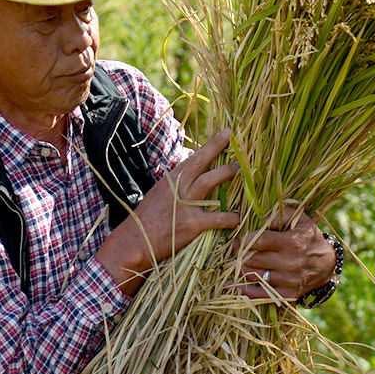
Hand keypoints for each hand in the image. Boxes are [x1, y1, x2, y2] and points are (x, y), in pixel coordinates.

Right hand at [97, 129, 240, 295]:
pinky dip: (229, 217)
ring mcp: (185, 204)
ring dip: (225, 174)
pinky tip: (236, 218)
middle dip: (218, 149)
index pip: (194, 157)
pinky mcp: (192, 224)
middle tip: (237, 146)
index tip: (227, 132)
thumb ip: (178, 183)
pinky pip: (217, 218)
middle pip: (201, 162)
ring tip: (239, 171)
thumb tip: (194, 170)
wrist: (135, 241)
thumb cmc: (149, 218)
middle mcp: (179, 187)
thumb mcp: (161, 193)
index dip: (212, 144)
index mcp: (172, 179)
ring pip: (209, 182)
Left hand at [233, 207, 335, 300]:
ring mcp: (289, 281)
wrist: (327, 265)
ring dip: (239, 270)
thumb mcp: (300, 220)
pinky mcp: (287, 295)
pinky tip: (230, 285)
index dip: (244, 240)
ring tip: (231, 264)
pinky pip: (260, 294)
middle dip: (238, 254)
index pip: (260, 241)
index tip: (238, 239)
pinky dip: (243, 290)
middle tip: (232, 250)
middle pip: (253, 259)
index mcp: (293, 243)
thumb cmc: (309, 238)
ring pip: (254, 276)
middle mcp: (291, 263)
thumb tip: (259, 219)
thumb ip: (280, 215)